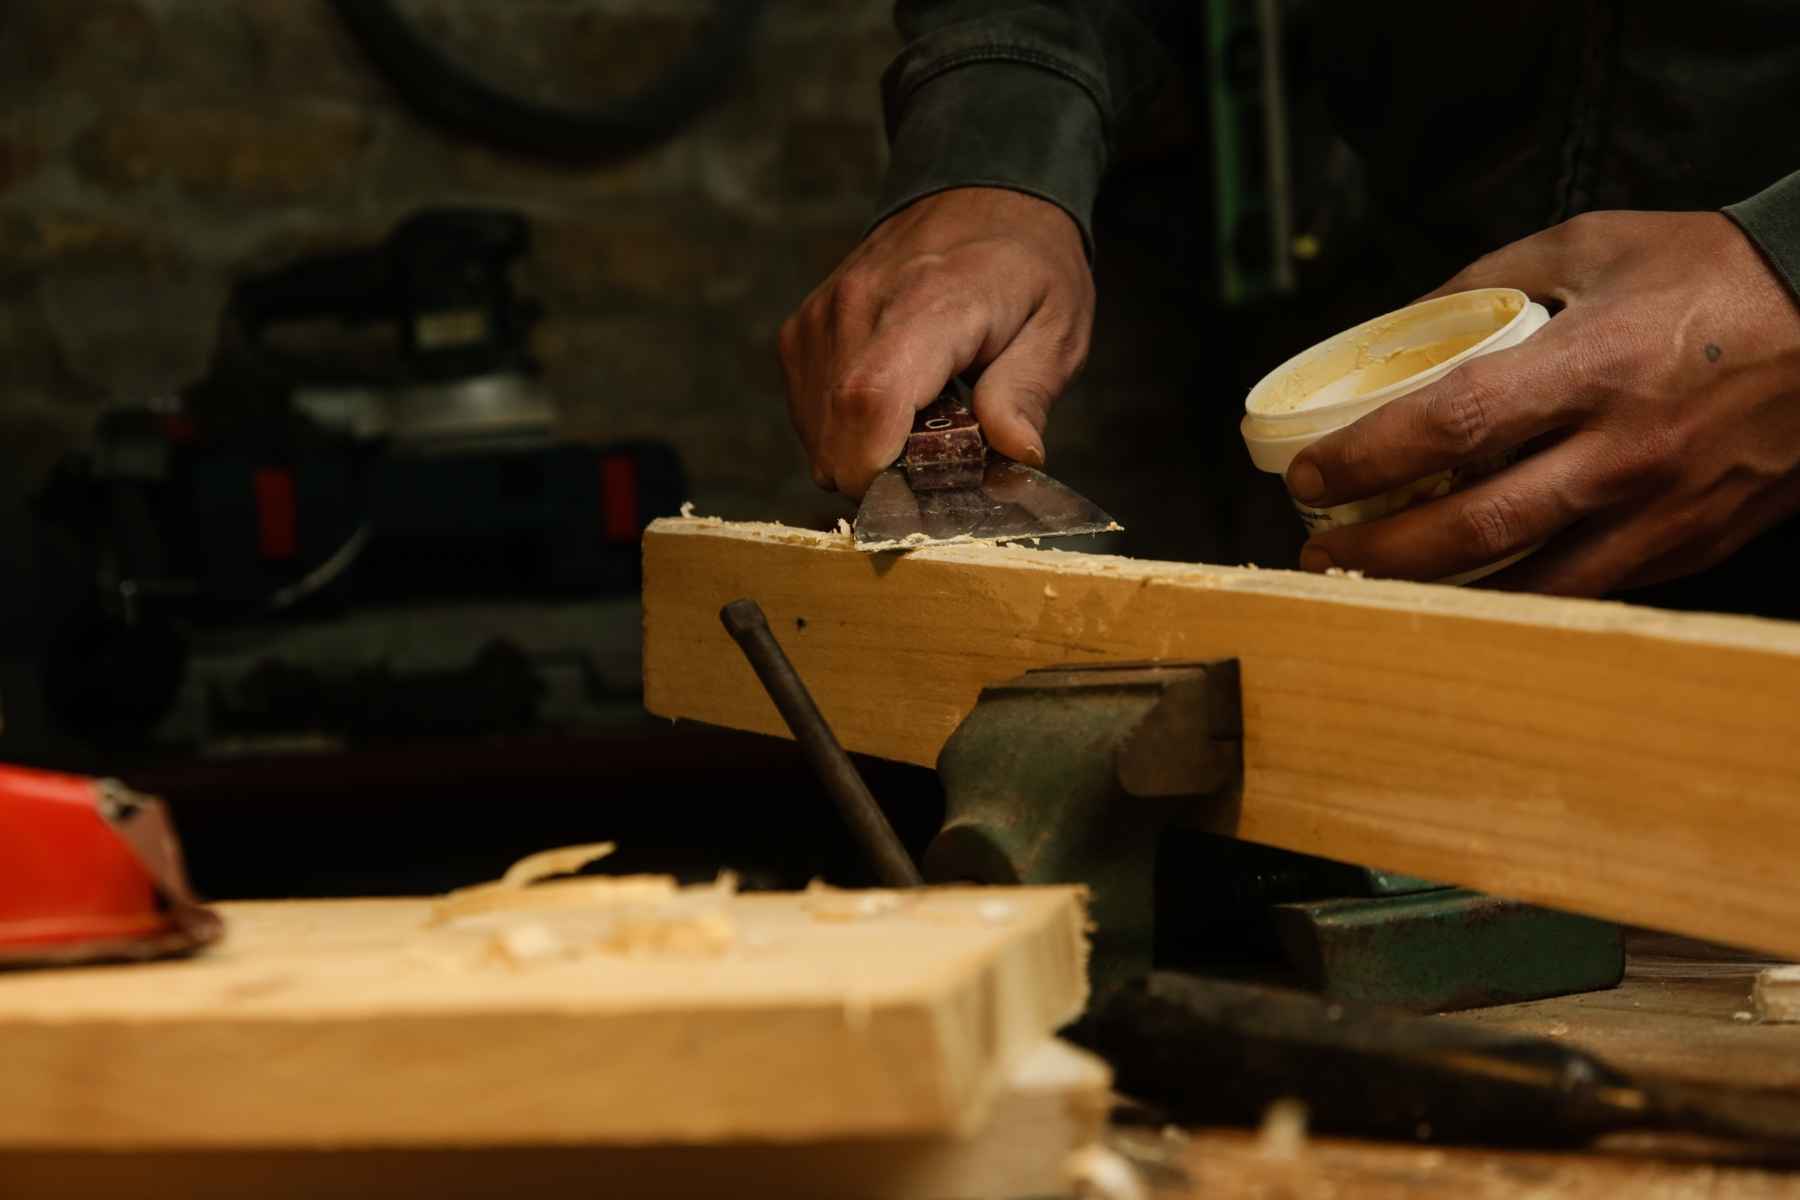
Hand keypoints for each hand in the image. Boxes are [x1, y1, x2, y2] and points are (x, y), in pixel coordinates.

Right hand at [779, 187, 1093, 497]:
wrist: (980, 192)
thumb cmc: (1026, 265)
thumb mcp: (1057, 327)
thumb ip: (1028, 392)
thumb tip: (1016, 453)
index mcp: (928, 304)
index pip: (870, 401)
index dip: (882, 470)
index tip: (923, 493)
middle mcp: (858, 306)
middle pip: (837, 436)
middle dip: (884, 475)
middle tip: (939, 455)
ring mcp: (820, 316)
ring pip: (817, 434)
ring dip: (865, 451)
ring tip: (919, 418)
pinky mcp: (801, 329)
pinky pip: (808, 412)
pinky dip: (844, 429)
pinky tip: (892, 403)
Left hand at [1286, 210, 1799, 594]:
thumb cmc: (1716, 275)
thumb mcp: (1594, 245)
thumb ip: (1488, 281)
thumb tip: (1402, 325)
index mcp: (1594, 365)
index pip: (1450, 426)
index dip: (1366, 459)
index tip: (1308, 476)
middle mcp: (1624, 452)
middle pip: (1473, 529)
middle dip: (1378, 553)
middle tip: (1319, 551)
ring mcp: (1661, 512)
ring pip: (1526, 586)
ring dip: (1436, 595)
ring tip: (1374, 584)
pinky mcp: (1690, 546)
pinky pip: (1584, 589)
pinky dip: (1516, 598)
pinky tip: (1467, 590)